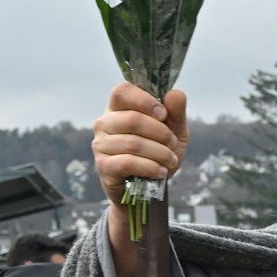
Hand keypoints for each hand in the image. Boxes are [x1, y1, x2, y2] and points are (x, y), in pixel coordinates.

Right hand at [92, 83, 187, 208]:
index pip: (122, 91)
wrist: (150, 186)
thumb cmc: (159, 150)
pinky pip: (128, 162)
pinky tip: (161, 171)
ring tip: (170, 160)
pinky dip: (151, 167)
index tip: (164, 114)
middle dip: (161, 133)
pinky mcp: (103, 166)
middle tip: (172, 143)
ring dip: (160, 153)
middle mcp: (104, 123)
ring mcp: (101, 144)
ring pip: (133, 143)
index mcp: (118, 108)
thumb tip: (175, 93)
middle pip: (132, 119)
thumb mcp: (174, 130)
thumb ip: (176, 112)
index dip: (145, 100)